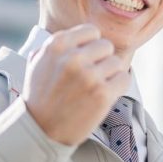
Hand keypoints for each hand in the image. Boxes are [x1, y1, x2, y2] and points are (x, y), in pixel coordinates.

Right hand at [22, 24, 129, 145]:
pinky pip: (124, 79)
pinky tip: (105, 95)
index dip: (91, 46)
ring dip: (110, 75)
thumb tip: (78, 34)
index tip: (87, 60)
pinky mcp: (103, 93)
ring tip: (95, 88)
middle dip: (101, 60)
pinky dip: (118, 87)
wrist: (41, 130)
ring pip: (117, 63)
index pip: (91, 31)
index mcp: (56, 45)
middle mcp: (73, 57)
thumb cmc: (41, 97)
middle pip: (106, 46)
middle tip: (92, 77)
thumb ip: (57, 46)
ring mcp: (89, 75)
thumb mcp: (38, 63)